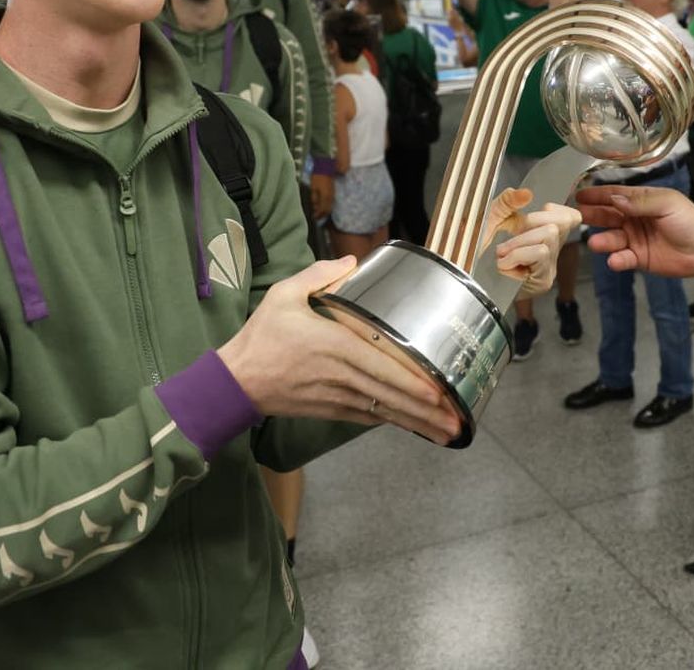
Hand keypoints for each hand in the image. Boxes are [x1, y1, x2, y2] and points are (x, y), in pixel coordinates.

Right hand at [218, 258, 461, 443]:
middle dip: (427, 411)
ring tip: (447, 431)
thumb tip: (350, 261)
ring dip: (417, 423)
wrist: (235, 382)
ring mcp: (336, 396)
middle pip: (391, 394)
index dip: (412, 381)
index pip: (382, 365)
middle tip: (458, 420)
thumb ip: (318, 275)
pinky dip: (392, 421)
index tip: (439, 391)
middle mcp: (341, 374)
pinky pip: (367, 416)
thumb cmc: (261, 337)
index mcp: (334, 344)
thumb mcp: (284, 295)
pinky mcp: (330, 410)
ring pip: (384, 411)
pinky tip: (414, 425)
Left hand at [308, 174, 333, 218]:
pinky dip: (327, 206)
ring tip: (319, 212)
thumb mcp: (313, 188)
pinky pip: (331, 202)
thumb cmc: (318, 177)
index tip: (314, 217)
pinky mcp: (333, 192)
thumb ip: (314, 198)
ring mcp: (333, 194)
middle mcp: (330, 197)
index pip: (323, 210)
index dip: (318, 215)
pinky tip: (322, 205)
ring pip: (330, 206)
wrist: (326, 168)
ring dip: (325, 211)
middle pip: (328, 210)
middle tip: (316, 217)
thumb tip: (315, 206)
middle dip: (322, 215)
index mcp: (325, 197)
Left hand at [482, 188, 581, 297]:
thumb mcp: (490, 218)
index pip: (571, 218)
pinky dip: (518, 254)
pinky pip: (541, 253)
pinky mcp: (543, 280)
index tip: (533, 217)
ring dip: (520, 241)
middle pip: (561, 222)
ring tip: (501, 253)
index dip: (558, 211)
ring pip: (550, 235)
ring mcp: (548, 267)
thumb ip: (507, 202)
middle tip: (510, 237)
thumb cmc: (473, 248)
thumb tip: (527, 193)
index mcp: (540, 234)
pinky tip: (504, 265)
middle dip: (532, 222)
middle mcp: (549, 251)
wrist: (462, 275)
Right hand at [577, 185, 693, 277]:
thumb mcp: (666, 203)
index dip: (596, 195)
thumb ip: (640, 202)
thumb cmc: (690, 220)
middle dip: (592, 217)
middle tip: (575, 218)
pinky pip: (624, 258)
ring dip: (603, 241)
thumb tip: (614, 199)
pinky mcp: (640, 259)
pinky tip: (615, 260)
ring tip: (595, 243)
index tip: (578, 195)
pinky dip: (617, 260)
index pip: (614, 196)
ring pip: (612, 239)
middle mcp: (633, 219)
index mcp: (640, 202)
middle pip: (607, 217)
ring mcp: (635, 240)